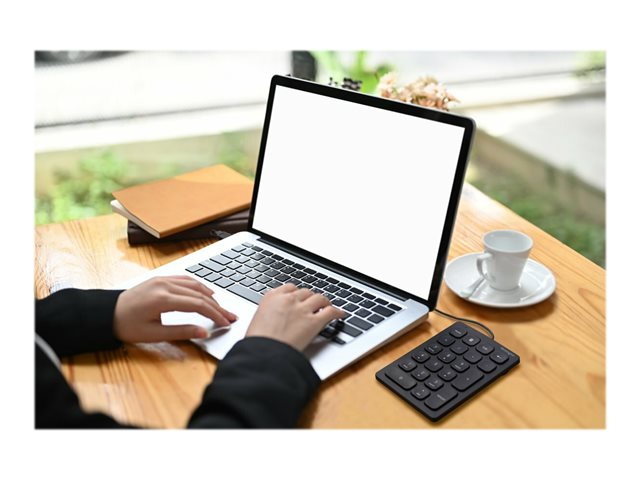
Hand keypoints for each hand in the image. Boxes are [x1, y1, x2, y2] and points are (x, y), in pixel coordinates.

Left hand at [113, 276, 236, 342]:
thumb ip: (182, 332)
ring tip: (222, 307)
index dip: (215, 314)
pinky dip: (199, 287)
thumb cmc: (127, 326)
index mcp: (163, 299)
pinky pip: (185, 280)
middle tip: (231, 316)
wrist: (106, 314)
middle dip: (218, 306)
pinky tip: (206, 293)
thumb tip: (204, 332)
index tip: (225, 323)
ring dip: (211, 295)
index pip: (198, 305)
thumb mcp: (154, 334)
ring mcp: (163, 280)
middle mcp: (165, 285)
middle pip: (200, 294)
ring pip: (195, 284)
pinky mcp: (160, 279)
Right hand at [246, 284, 344, 350]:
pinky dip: (337, 312)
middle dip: (310, 298)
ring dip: (324, 302)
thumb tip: (274, 318)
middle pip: (305, 292)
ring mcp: (302, 309)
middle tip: (313, 304)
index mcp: (271, 297)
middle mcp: (288, 299)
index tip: (299, 297)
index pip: (289, 288)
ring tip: (327, 306)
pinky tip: (340, 315)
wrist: (263, 353)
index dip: (297, 293)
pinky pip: (330, 312)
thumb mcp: (257, 321)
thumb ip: (269, 314)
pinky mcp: (314, 322)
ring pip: (319, 298)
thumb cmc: (257, 342)